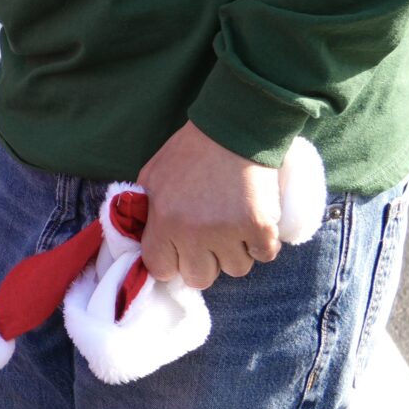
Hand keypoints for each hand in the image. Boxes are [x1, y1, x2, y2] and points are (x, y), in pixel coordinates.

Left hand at [135, 121, 282, 289]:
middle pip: (199, 278)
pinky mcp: (259, 227)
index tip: (179, 253)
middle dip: (204, 263)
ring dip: (235, 253)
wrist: (232, 131)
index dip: (171, 263)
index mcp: (163, 221)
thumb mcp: (151, 178)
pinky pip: (264, 255)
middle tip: (209, 242)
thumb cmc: (189, 153)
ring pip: (235, 269)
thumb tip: (144, 241)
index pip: (161, 269)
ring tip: (232, 227)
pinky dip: (261, 244)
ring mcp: (228, 232)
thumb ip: (145, 212)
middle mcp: (193, 233)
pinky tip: (253, 225)